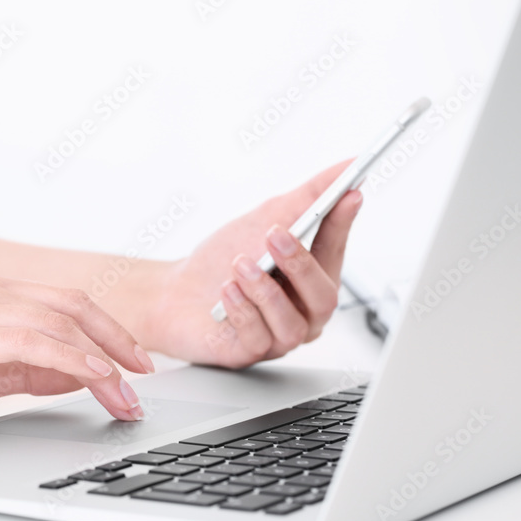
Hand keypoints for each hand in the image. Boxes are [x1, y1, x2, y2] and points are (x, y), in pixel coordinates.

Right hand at [0, 272, 156, 434]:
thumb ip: (21, 369)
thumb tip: (75, 375)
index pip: (61, 304)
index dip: (106, 331)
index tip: (134, 364)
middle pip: (70, 305)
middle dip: (117, 341)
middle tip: (146, 376)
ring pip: (56, 322)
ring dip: (103, 360)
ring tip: (128, 395)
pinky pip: (29, 343)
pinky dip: (71, 360)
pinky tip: (96, 379)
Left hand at [145, 161, 361, 367]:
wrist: (172, 293)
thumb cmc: (222, 260)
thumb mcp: (264, 219)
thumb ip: (308, 197)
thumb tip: (348, 168)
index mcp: (311, 280)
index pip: (336, 251)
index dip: (343, 224)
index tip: (347, 194)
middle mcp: (301, 312)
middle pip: (323, 297)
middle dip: (300, 263)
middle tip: (276, 234)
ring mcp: (277, 337)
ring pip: (291, 324)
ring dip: (265, 289)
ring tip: (241, 263)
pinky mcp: (248, 353)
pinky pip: (256, 339)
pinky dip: (242, 311)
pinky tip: (227, 291)